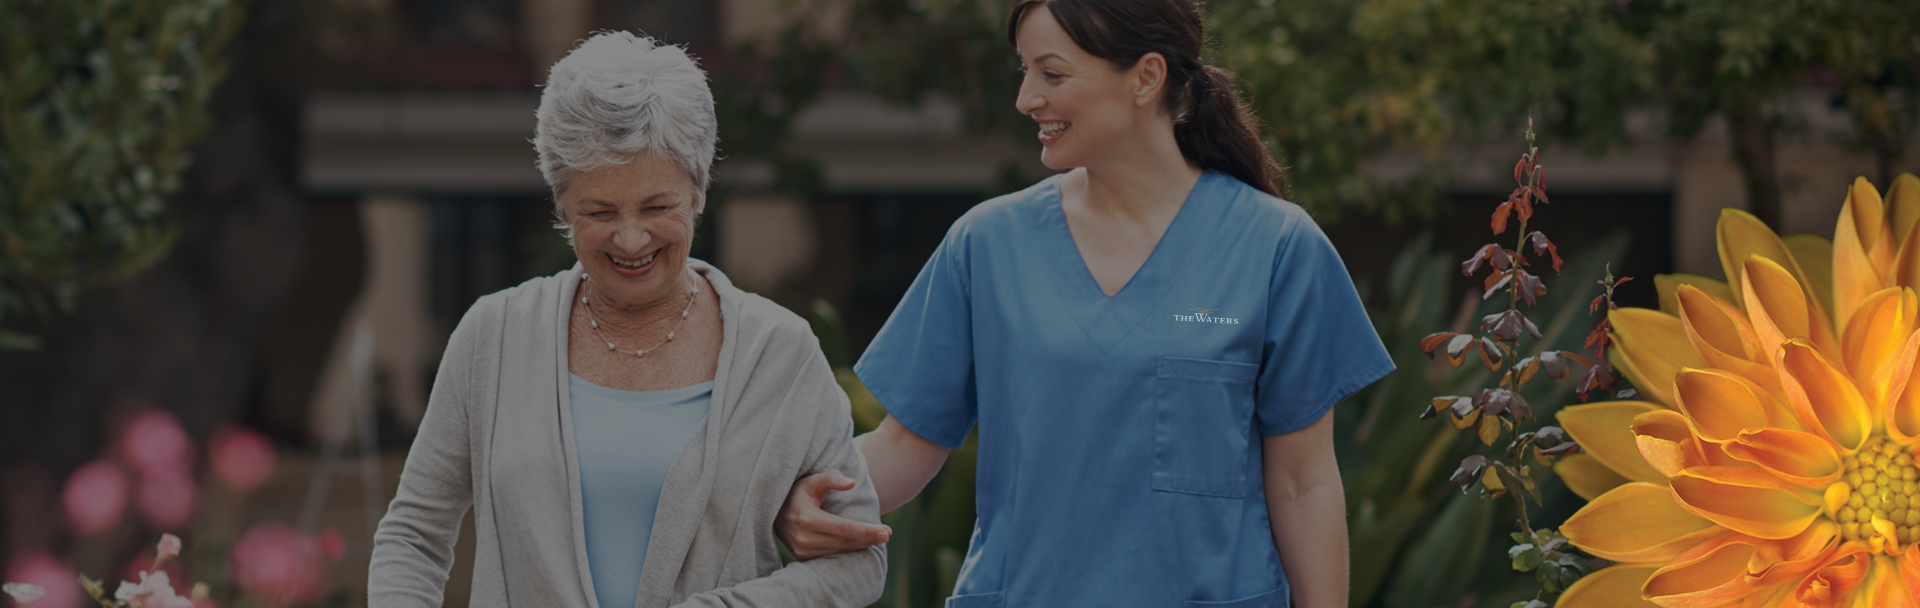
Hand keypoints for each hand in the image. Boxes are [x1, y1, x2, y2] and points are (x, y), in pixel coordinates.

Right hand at [774, 470, 891, 560]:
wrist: (772, 511)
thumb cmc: (795, 492)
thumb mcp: (812, 480)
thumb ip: (831, 478)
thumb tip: (851, 483)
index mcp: (807, 519)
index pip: (844, 529)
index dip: (866, 531)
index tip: (886, 531)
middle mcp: (803, 539)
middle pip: (845, 542)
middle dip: (868, 539)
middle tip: (887, 534)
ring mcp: (802, 551)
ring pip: (839, 552)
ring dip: (861, 546)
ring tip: (878, 538)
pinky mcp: (803, 558)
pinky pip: (831, 556)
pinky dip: (848, 551)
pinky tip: (861, 544)